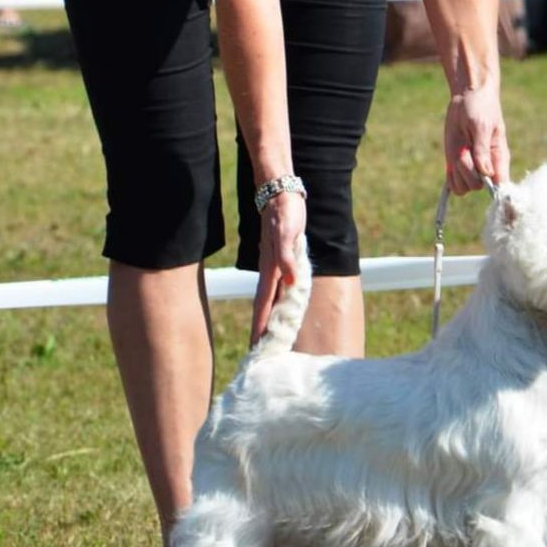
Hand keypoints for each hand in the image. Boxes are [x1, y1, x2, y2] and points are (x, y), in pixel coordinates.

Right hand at [250, 191, 306, 345]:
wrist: (280, 194)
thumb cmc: (285, 212)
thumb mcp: (287, 232)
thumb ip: (287, 257)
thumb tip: (290, 281)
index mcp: (271, 270)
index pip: (264, 304)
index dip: (260, 326)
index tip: (256, 346)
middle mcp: (270, 272)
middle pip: (263, 306)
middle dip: (259, 329)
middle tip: (257, 352)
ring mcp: (274, 267)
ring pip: (269, 299)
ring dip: (266, 319)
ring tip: (264, 338)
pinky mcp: (280, 262)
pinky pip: (277, 289)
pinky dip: (275, 303)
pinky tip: (279, 310)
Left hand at [444, 81, 509, 194]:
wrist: (467, 97)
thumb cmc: (480, 108)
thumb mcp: (482, 126)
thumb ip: (483, 149)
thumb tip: (486, 173)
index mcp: (499, 159)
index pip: (502, 186)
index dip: (495, 192)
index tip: (484, 179)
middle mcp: (487, 169)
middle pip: (477, 186)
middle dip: (467, 169)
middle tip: (467, 147)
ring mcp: (472, 170)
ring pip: (464, 187)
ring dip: (457, 170)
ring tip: (461, 149)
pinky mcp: (458, 168)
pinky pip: (455, 185)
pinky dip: (451, 176)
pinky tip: (452, 160)